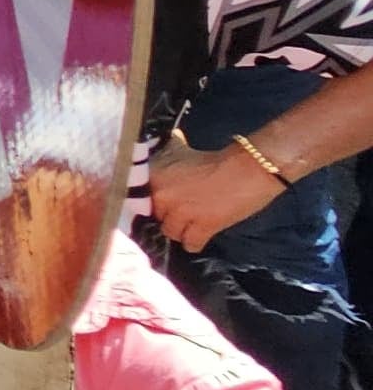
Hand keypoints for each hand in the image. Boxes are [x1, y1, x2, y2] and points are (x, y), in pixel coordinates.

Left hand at [146, 128, 286, 249]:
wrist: (249, 168)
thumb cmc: (216, 158)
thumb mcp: (181, 151)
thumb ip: (166, 155)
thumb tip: (159, 145)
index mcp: (154, 176)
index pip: (140, 199)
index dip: (153, 203)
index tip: (163, 203)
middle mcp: (162, 196)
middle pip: (157, 217)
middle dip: (169, 216)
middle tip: (183, 211)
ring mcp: (180, 213)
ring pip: (171, 233)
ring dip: (182, 230)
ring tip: (192, 224)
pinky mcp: (202, 228)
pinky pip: (190, 244)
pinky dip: (195, 242)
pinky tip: (200, 236)